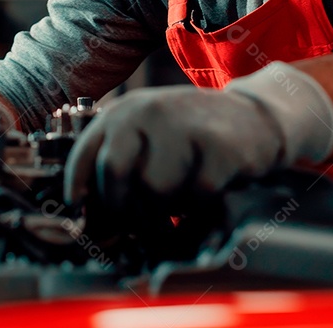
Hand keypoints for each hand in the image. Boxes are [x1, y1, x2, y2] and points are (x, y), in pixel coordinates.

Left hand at [64, 62, 332, 208]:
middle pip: (114, 176)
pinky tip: (206, 193)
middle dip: (124, 209)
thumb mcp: (149, 133)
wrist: (255, 117)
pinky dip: (199, 207)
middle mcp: (149, 111)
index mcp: (126, 110)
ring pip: (155, 192)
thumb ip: (120, 161)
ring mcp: (184, 127)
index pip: (85, 155)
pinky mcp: (217, 148)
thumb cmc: (193, 134)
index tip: (79, 211)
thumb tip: (89, 215)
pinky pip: (194, 198)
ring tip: (181, 198)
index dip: (77, 190)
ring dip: (167, 209)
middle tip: (138, 223)